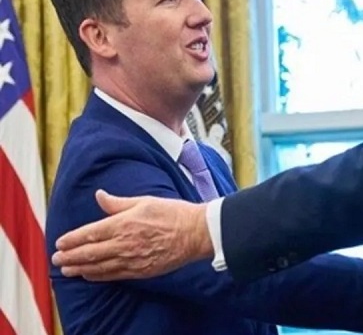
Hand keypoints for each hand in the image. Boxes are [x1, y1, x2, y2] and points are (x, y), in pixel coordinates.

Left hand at [51, 190, 211, 280]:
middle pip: (89, 253)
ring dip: (80, 269)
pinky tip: (90, 276)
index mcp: (123, 223)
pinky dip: (98, 276)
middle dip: (70, 257)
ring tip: (67, 270)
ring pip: (98, 267)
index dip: (72, 239)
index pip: (90, 233)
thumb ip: (118, 202)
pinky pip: (114, 275)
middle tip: (57, 259)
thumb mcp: (144, 200)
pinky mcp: (141, 270)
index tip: (60, 242)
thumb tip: (99, 195)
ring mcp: (131, 259)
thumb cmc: (172, 213)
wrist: (195, 233)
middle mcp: (124, 243)